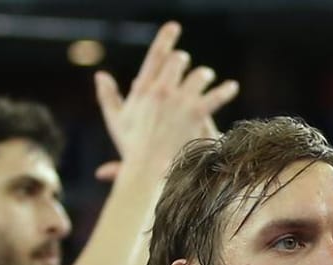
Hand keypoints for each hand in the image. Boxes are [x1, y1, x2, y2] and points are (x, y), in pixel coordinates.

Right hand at [91, 22, 238, 180]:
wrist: (147, 168)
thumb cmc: (132, 147)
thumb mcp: (116, 120)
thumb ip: (108, 95)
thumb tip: (100, 75)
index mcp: (143, 89)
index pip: (155, 56)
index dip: (165, 39)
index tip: (173, 28)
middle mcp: (161, 89)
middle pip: (178, 61)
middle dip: (183, 61)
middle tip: (187, 62)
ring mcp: (180, 100)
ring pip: (199, 75)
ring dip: (203, 75)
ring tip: (207, 76)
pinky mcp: (196, 112)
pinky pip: (215, 96)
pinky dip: (225, 91)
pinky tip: (232, 87)